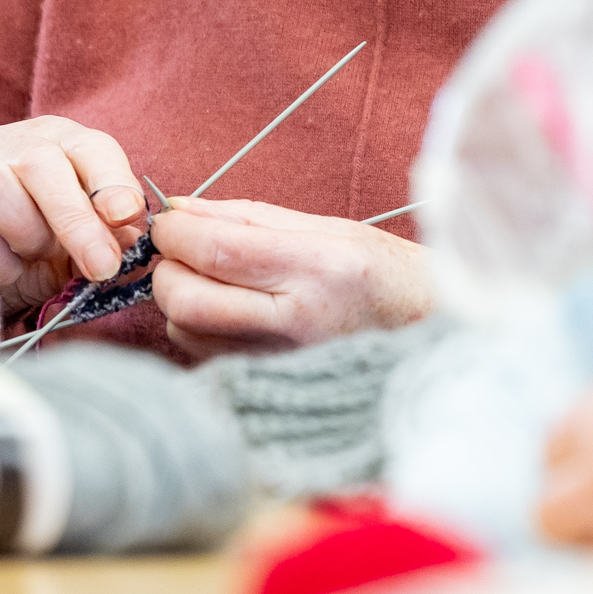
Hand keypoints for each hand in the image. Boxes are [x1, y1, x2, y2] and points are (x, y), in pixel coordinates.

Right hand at [0, 117, 148, 317]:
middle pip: (41, 164)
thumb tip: (134, 241)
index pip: (91, 148)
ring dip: (25, 236)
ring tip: (32, 256)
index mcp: (61, 141)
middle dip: (76, 220)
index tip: (126, 216)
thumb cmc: (39, 246)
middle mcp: (13, 142)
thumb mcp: (80, 243)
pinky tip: (3, 266)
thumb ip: (108, 239)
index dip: (112, 180)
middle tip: (101, 266)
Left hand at [142, 197, 435, 360]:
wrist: (427, 333)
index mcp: (317, 268)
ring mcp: (281, 361)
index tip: (167, 221)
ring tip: (206, 279)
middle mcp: (297, 321)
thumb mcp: (327, 227)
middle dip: (165, 269)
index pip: (216, 249)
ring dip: (178, 299)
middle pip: (189, 299)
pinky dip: (196, 326)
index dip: (175, 232)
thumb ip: (249, 218)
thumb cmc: (380, 273)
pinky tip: (224, 310)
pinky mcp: (269, 384)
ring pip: (187, 330)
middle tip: (177, 250)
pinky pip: (203, 354)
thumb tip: (181, 208)